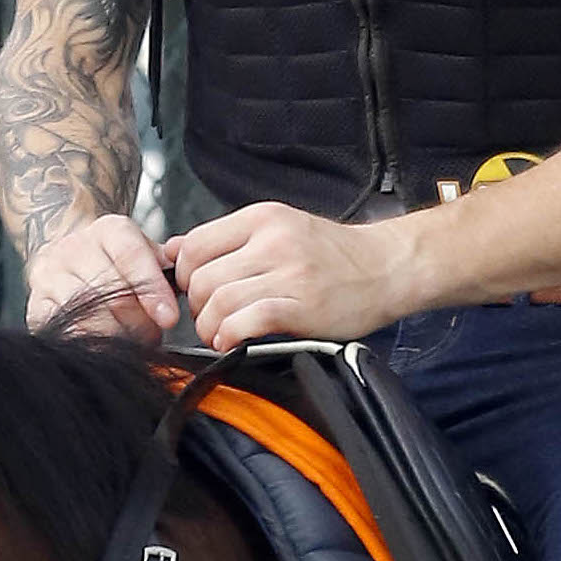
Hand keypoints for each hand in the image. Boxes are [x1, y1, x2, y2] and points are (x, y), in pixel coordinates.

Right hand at [24, 215, 176, 341]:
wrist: (70, 255)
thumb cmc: (118, 261)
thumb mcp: (147, 252)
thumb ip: (170, 261)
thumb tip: (185, 263)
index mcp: (109, 230)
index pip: (131, 257)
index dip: (152, 290)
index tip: (168, 318)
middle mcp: (75, 248)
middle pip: (112, 294)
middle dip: (138, 323)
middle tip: (150, 334)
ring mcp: (50, 276)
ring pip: (88, 317)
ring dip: (115, 337)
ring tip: (128, 340)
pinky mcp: (36, 305)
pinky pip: (64, 331)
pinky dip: (87, 344)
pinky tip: (101, 345)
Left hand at [165, 205, 407, 347]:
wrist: (388, 267)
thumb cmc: (332, 255)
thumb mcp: (281, 230)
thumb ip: (229, 240)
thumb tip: (172, 250)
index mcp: (263, 218)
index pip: (194, 244)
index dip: (184, 275)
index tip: (196, 292)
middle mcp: (273, 240)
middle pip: (203, 278)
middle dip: (196, 307)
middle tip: (209, 320)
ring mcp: (290, 273)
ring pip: (220, 301)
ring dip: (210, 327)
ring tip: (219, 335)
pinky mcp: (303, 306)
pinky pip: (248, 321)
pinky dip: (230, 336)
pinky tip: (233, 343)